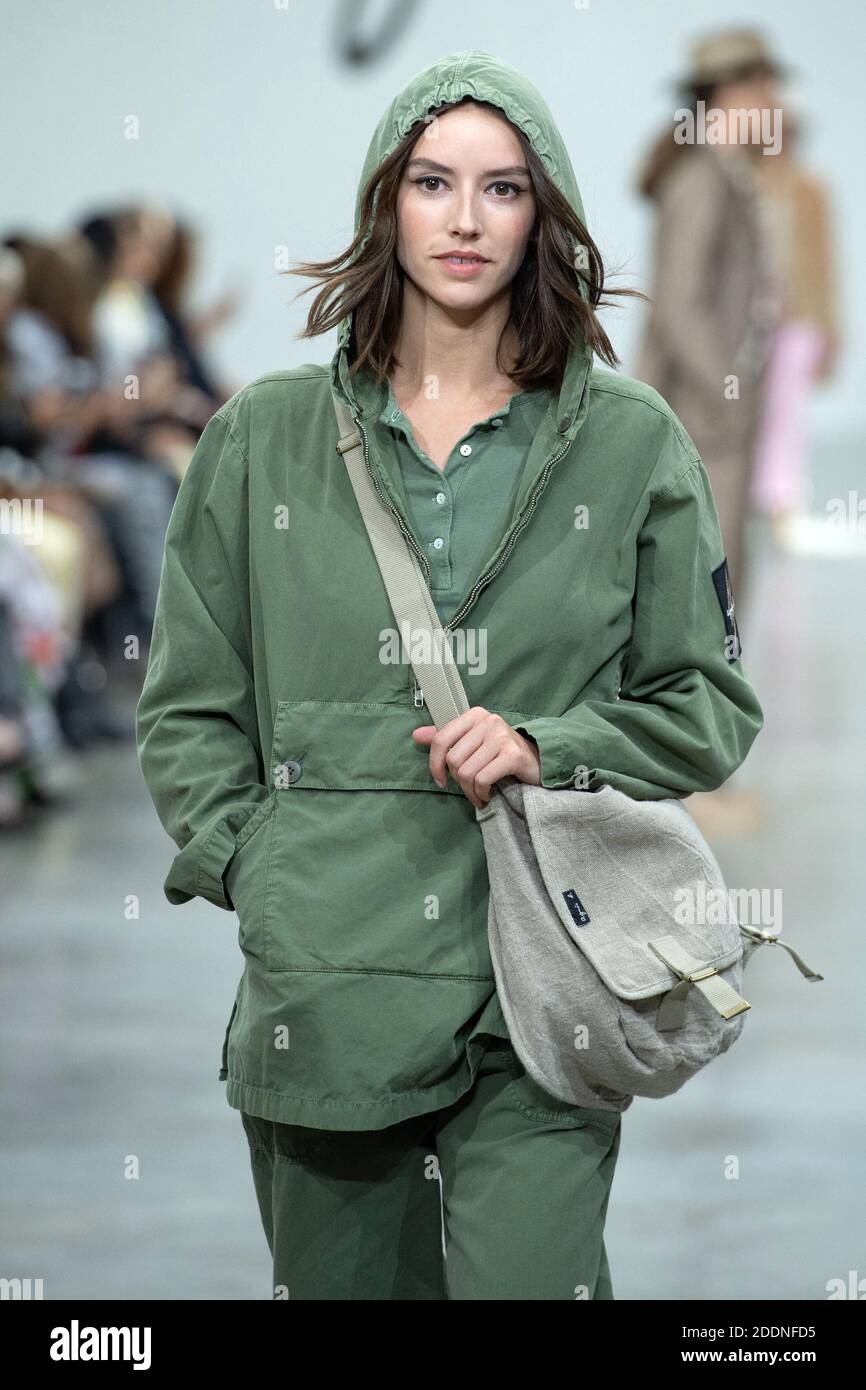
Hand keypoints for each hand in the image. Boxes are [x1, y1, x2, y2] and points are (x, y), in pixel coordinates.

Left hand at [411, 706, 541, 808]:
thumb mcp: (472, 743)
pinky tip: (488, 795)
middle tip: (469, 789)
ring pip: (467, 772)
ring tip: (478, 794)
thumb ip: (445, 739)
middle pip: (453, 759)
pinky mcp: (514, 754)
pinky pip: (483, 779)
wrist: (537, 763)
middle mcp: (489, 721)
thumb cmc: (500, 754)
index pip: (441, 739)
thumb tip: (416, 735)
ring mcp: (502, 736)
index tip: (440, 780)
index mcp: (475, 715)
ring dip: (470, 791)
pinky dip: (482, 793)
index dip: (434, 764)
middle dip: (458, 782)